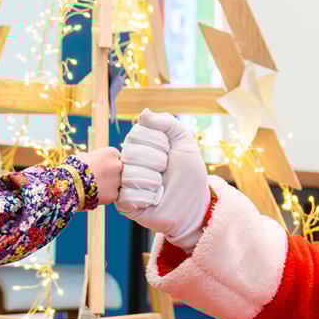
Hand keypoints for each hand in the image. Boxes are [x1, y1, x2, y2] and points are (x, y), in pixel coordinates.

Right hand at [79, 146, 122, 205]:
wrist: (70, 184)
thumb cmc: (73, 168)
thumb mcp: (82, 157)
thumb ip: (92, 157)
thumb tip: (88, 157)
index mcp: (111, 152)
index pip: (115, 157)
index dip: (107, 163)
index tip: (101, 167)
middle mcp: (118, 165)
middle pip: (119, 170)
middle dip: (111, 173)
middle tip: (100, 178)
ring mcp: (117, 180)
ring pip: (116, 183)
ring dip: (109, 185)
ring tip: (95, 187)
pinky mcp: (114, 194)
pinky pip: (112, 194)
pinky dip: (106, 195)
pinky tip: (96, 195)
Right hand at [116, 109, 209, 250]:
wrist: (194, 206)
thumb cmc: (189, 175)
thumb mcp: (184, 143)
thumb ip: (168, 123)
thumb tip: (143, 113)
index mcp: (139, 145)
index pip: (138, 132)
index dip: (159, 142)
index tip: (169, 152)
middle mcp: (128, 162)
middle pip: (131, 152)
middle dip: (157, 161)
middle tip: (166, 170)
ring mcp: (124, 182)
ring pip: (130, 173)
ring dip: (153, 181)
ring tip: (160, 187)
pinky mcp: (124, 203)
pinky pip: (128, 195)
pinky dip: (147, 198)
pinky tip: (154, 200)